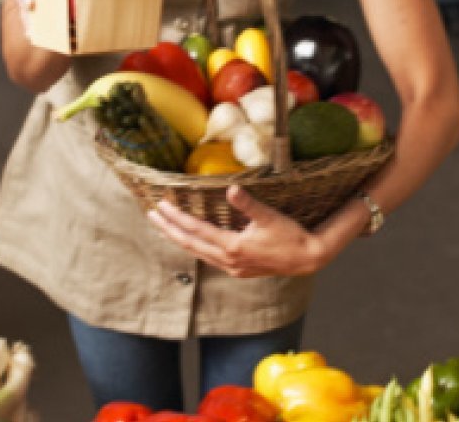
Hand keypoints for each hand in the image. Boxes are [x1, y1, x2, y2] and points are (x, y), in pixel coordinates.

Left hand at [147, 185, 327, 277]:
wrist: (307, 258)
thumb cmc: (290, 235)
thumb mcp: (270, 216)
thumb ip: (248, 203)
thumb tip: (231, 188)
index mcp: (233, 246)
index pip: (196, 230)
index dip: (176, 218)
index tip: (160, 207)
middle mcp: (228, 260)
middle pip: (190, 244)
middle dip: (169, 229)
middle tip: (151, 215)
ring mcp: (232, 268)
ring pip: (198, 253)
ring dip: (179, 239)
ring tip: (164, 227)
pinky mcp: (239, 270)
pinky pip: (209, 259)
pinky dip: (195, 248)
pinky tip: (192, 242)